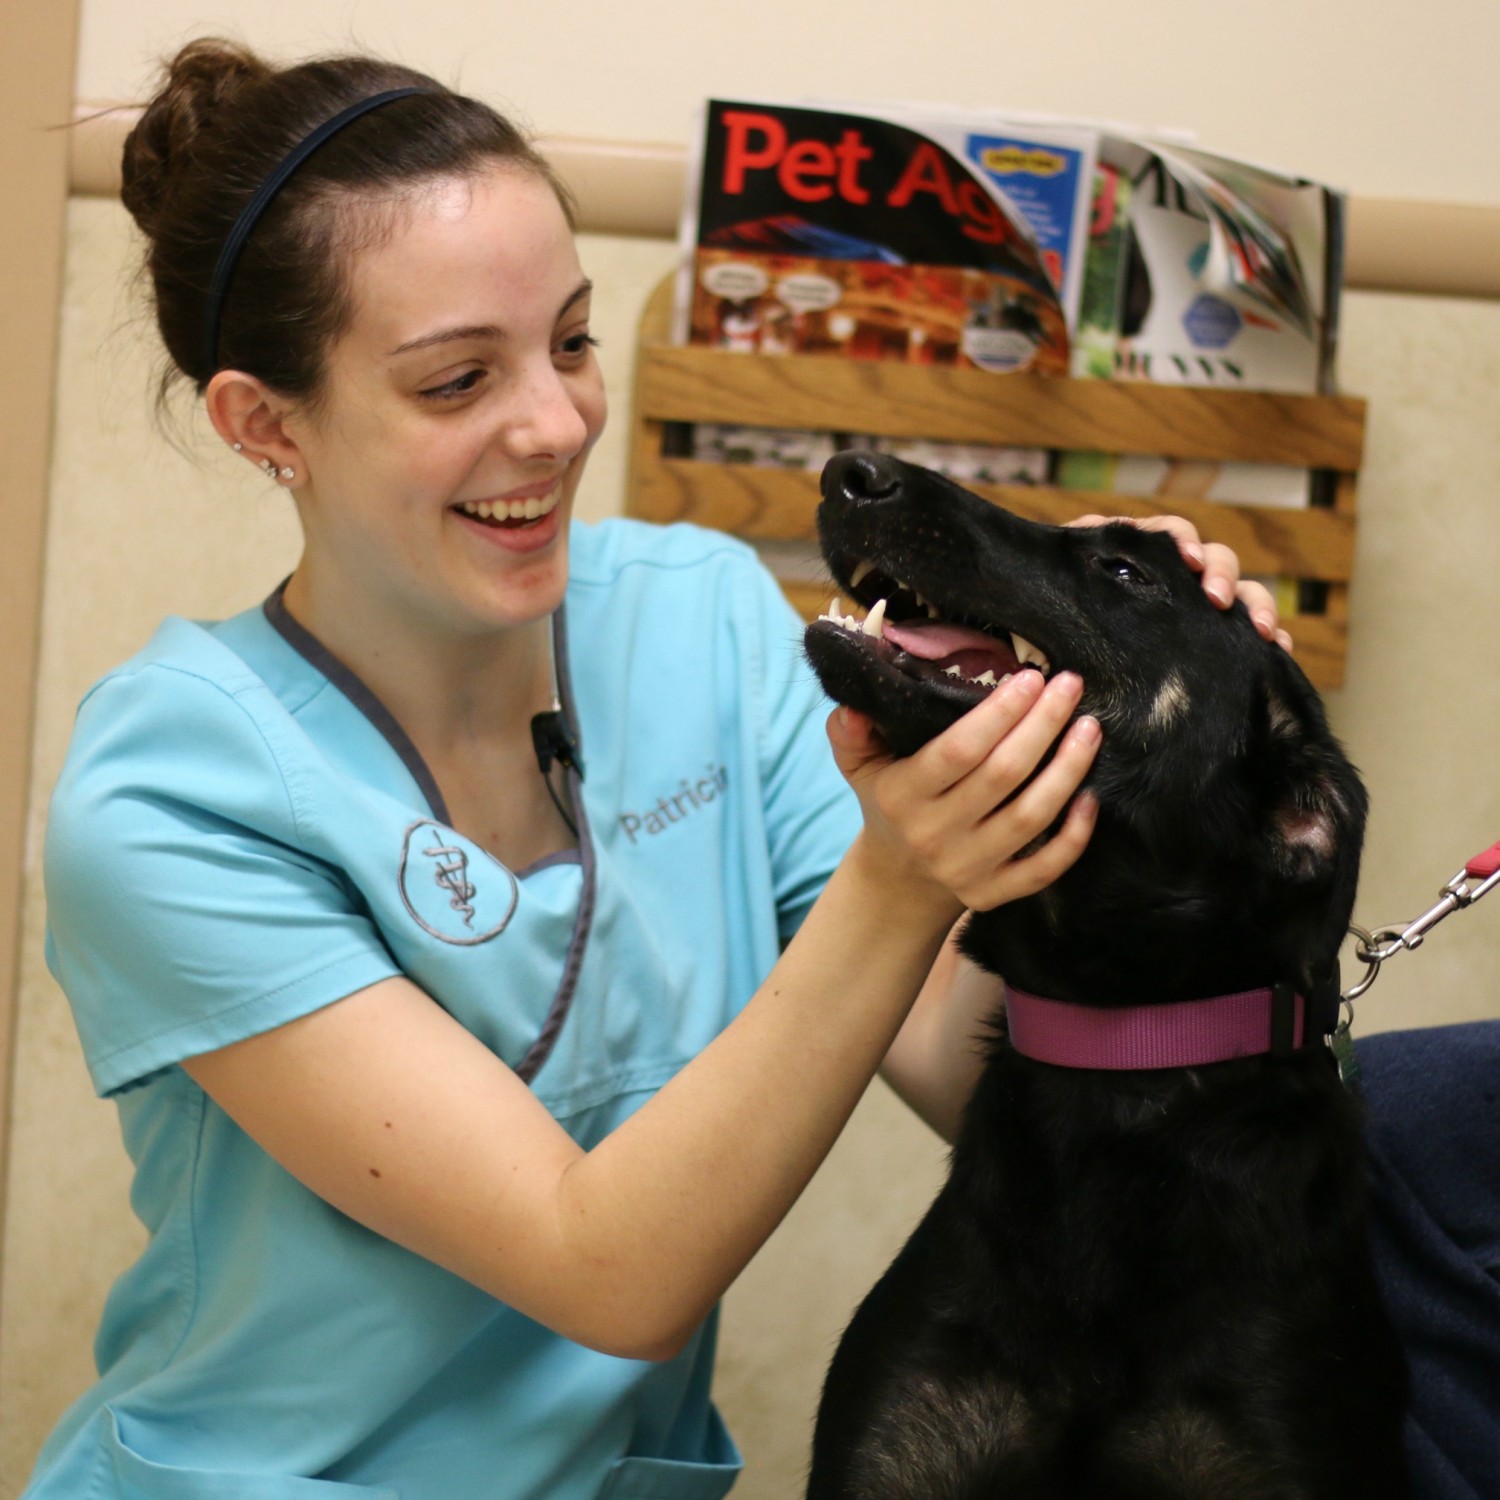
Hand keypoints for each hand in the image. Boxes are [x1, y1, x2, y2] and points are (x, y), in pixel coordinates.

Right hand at [827, 670, 1100, 913]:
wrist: (898, 880)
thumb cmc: (888, 803)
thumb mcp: (860, 766)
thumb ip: (851, 733)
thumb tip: (852, 706)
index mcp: (902, 795)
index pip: (958, 750)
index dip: (1000, 713)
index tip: (1030, 678)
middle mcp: (934, 834)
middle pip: (1003, 776)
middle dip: (1043, 725)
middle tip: (1070, 687)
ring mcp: (967, 868)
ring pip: (1031, 817)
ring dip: (1068, 769)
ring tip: (1089, 728)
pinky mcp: (993, 895)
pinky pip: (1044, 869)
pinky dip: (1074, 835)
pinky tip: (1090, 796)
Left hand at [1069, 512, 1293, 651]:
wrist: (1050, 651)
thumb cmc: (1050, 613)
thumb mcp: (1057, 584)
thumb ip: (1071, 557)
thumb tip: (1084, 531)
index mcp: (1141, 551)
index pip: (1172, 533)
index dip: (1185, 541)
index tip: (1190, 559)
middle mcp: (1177, 574)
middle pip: (1216, 559)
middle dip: (1223, 575)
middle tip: (1217, 599)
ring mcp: (1198, 606)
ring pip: (1241, 594)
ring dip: (1255, 606)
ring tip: (1262, 632)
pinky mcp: (1212, 638)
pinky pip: (1246, 635)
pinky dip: (1267, 639)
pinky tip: (1278, 651)